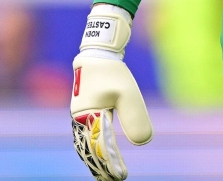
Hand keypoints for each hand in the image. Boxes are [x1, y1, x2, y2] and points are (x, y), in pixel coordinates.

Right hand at [71, 4, 152, 179]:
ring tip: (106, 174)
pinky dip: (92, 149)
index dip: (111, 163)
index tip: (121, 176)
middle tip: (114, 180)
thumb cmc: (112, 73)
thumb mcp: (128, 94)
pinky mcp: (84, 112)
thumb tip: (142, 143)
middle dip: (101, 167)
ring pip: (85, 145)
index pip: (100, 146)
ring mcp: (79, 115)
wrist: (97, 54)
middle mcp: (80, 119)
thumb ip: (135, 118)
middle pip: (88, 150)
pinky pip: (85, 136)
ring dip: (95, 160)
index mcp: (88, 116)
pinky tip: (101, 154)